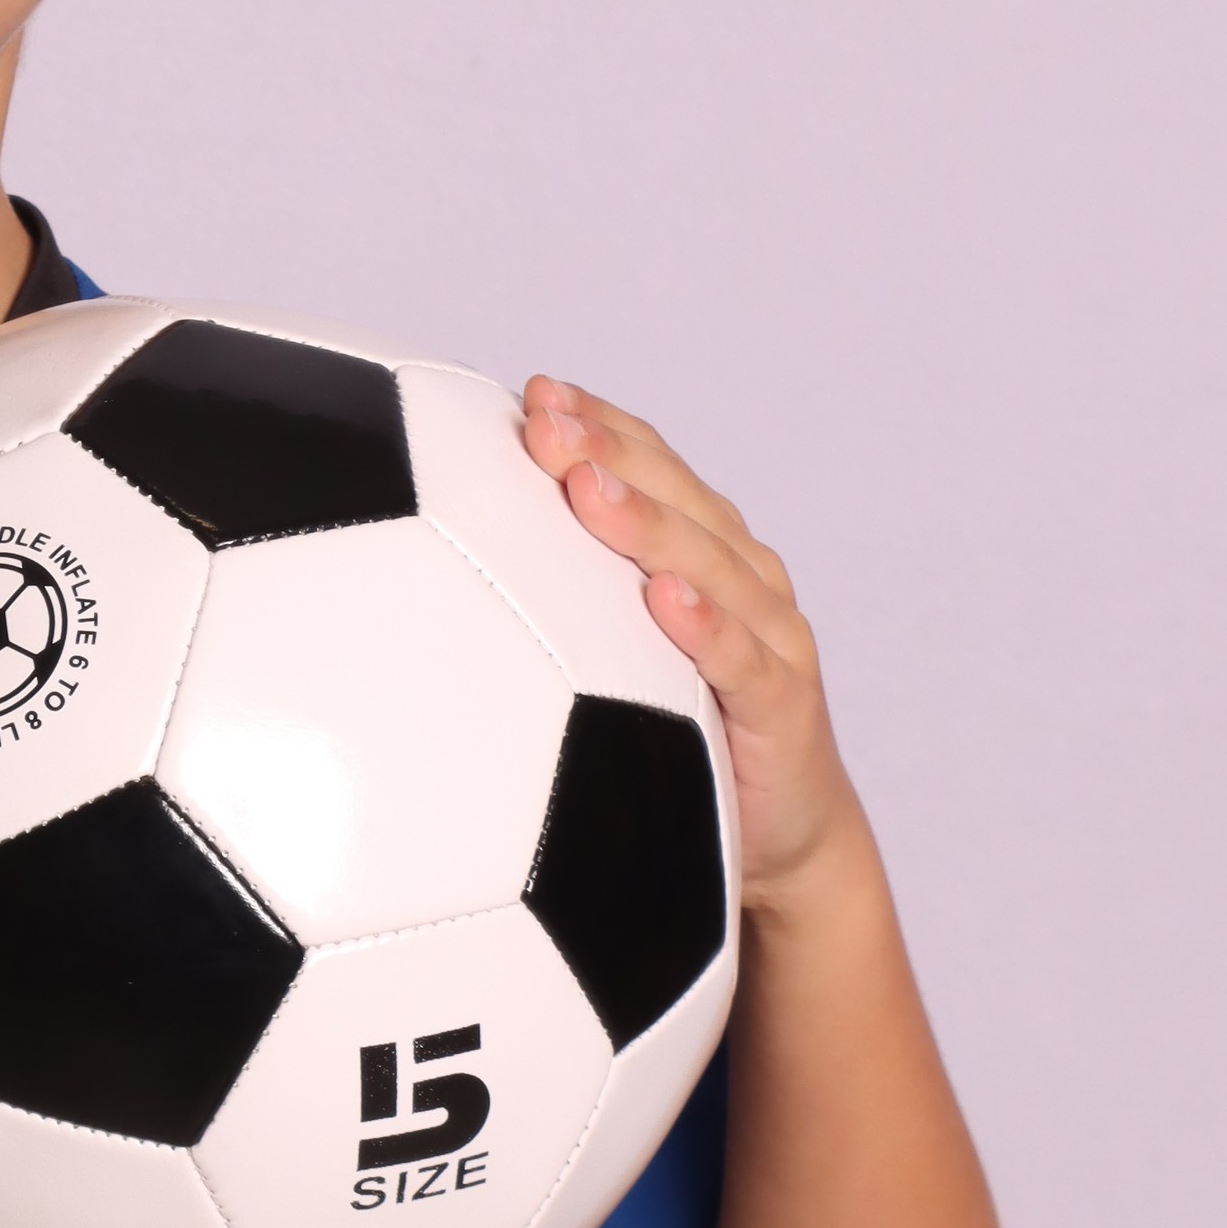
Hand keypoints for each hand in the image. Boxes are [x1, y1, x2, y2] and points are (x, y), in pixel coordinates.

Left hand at [521, 379, 856, 914]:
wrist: (785, 835)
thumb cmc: (687, 738)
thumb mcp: (617, 663)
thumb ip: (563, 604)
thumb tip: (441, 575)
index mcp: (704, 550)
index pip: (654, 467)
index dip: (600, 424)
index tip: (534, 393)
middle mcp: (744, 577)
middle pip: (677, 497)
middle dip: (610, 451)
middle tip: (545, 419)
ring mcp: (771, 635)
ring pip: (709, 563)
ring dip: (647, 522)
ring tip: (587, 486)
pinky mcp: (784, 704)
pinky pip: (742, 660)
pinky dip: (707, 628)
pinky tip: (665, 601)